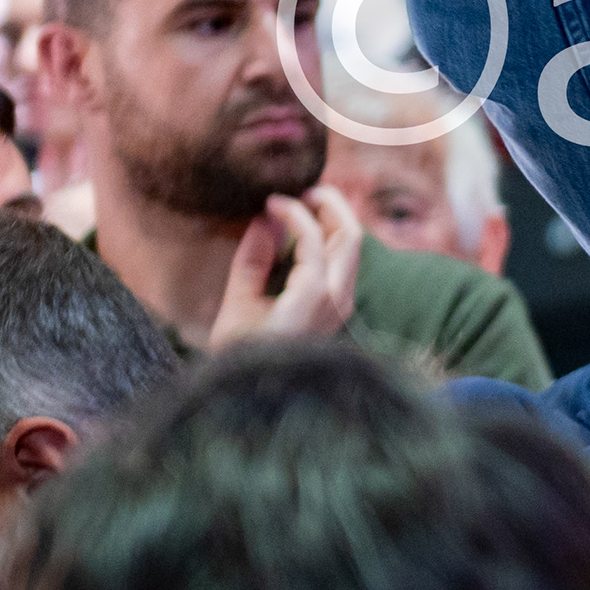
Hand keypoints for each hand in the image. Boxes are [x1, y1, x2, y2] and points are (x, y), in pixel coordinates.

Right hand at [207, 184, 363, 349]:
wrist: (263, 401)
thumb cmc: (243, 357)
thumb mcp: (237, 307)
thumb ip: (252, 259)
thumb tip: (264, 218)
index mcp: (313, 298)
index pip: (313, 238)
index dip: (293, 211)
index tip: (270, 200)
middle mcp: (338, 298)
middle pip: (350, 235)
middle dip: (330, 204)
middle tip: (302, 188)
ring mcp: (343, 304)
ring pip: (352, 247)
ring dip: (333, 220)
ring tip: (304, 203)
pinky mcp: (340, 307)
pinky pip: (344, 262)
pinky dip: (330, 239)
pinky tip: (306, 231)